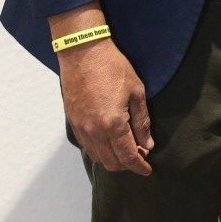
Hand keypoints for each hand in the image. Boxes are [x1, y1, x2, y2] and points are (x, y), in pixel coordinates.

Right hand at [60, 40, 153, 174]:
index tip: (148, 170)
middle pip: (111, 163)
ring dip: (112, 159)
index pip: (128, 157)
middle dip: (127, 165)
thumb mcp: (136, 92)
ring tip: (125, 149)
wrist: (82, 51)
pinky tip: (109, 140)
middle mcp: (94, 130)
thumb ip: (142, 123)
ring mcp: (81, 127)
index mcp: (113, 124)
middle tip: (139, 156)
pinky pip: (87, 146)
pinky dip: (99, 150)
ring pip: (97, 157)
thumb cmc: (113, 67)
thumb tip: (147, 145)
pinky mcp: (72, 121)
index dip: (140, 167)